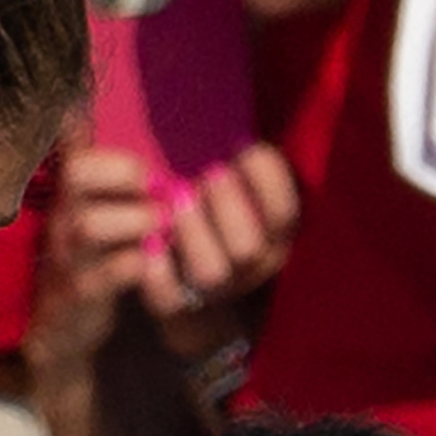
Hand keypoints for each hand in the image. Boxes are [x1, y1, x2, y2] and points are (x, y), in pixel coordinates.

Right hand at [27, 145, 165, 375]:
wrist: (63, 322)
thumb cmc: (87, 254)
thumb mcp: (83, 204)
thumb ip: (81, 156)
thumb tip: (74, 104)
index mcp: (70, 194)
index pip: (78, 156)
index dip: (117, 159)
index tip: (150, 175)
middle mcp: (62, 218)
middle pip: (76, 180)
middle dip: (127, 182)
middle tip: (167, 197)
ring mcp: (65, 256)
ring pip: (86, 226)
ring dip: (134, 220)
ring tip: (163, 228)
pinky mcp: (76, 295)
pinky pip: (99, 277)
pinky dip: (131, 267)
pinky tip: (154, 263)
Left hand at [136, 142, 299, 340]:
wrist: (177, 270)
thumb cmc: (208, 205)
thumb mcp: (236, 182)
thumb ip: (244, 163)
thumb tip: (238, 132)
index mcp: (274, 234)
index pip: (285, 212)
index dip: (267, 178)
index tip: (241, 148)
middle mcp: (251, 266)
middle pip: (249, 247)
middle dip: (227, 205)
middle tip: (207, 175)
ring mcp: (215, 288)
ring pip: (212, 272)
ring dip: (192, 233)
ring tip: (175, 202)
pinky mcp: (176, 302)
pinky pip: (169, 298)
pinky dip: (157, 272)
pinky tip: (149, 243)